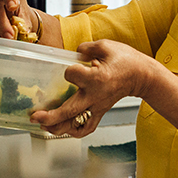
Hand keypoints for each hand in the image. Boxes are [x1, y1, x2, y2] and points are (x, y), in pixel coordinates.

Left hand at [29, 39, 161, 136]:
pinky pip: (86, 128)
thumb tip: (74, 53)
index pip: (72, 75)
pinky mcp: (100, 112)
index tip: (70, 67)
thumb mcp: (107, 46)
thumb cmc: (126, 61)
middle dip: (51, 116)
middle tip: (35, 117)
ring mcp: (97, 107)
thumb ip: (86, 48)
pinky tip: (62, 129)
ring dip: (57, 127)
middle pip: (70, 111)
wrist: (143, 76)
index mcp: (97, 78)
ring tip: (43, 124)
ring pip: (75, 124)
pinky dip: (73, 131)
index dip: (68, 71)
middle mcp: (95, 95)